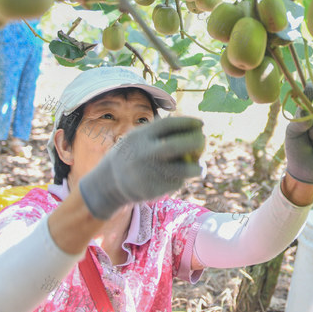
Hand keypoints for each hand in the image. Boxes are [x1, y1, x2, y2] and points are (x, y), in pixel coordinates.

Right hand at [78, 117, 204, 219]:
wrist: (108, 183)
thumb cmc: (131, 155)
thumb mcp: (138, 138)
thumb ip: (160, 132)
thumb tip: (194, 126)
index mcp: (139, 137)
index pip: (168, 125)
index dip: (188, 122)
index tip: (201, 123)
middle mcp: (143, 154)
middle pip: (176, 145)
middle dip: (196, 142)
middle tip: (204, 140)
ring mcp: (147, 172)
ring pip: (182, 170)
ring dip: (197, 168)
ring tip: (200, 168)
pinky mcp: (152, 189)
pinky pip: (175, 183)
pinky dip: (181, 180)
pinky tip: (176, 179)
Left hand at [284, 89, 312, 184]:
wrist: (303, 167)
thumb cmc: (296, 146)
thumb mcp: (292, 132)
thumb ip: (298, 121)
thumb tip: (307, 114)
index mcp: (311, 108)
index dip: (311, 89)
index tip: (307, 89)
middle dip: (312, 116)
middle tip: (305, 129)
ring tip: (311, 140)